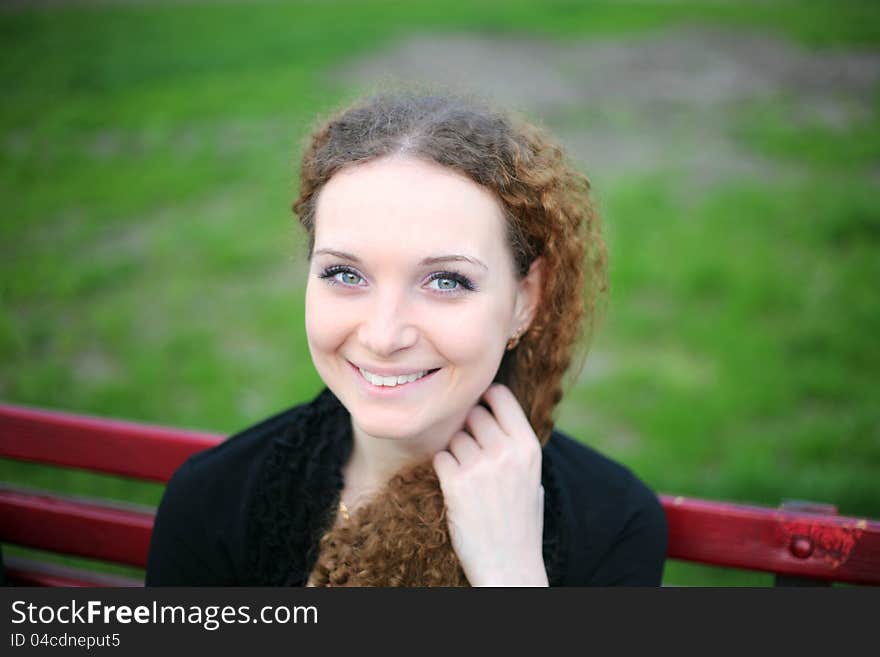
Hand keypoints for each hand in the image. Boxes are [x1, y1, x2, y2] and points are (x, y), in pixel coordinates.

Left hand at [432, 383, 547, 586]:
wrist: (509, 567)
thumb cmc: (521, 524)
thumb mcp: (533, 478)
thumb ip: (516, 445)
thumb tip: (495, 409)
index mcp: (529, 447)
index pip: (500, 395)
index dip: (485, 398)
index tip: (479, 408)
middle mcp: (507, 452)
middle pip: (472, 414)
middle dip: (468, 429)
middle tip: (473, 454)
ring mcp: (481, 467)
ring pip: (453, 437)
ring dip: (455, 452)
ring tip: (470, 479)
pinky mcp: (456, 484)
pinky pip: (440, 458)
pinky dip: (444, 470)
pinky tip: (456, 489)